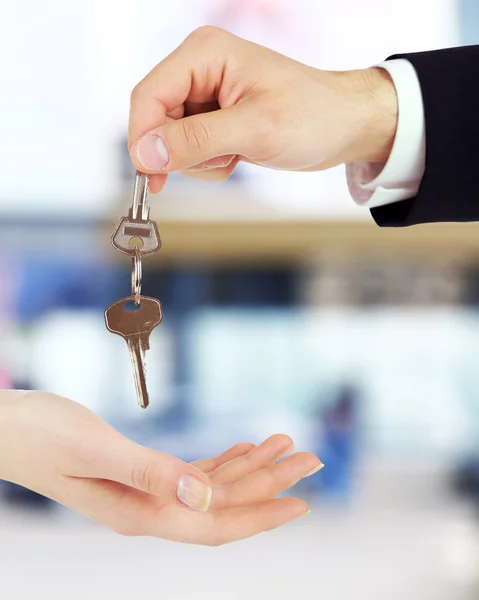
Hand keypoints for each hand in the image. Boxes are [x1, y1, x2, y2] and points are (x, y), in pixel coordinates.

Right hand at [0, 391, 321, 544]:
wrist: (8, 428)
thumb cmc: (41, 436)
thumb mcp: (94, 451)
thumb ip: (149, 474)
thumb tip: (202, 497)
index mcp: (140, 511)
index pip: (214, 522)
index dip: (261, 514)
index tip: (302, 501)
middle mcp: (149, 507)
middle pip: (223, 502)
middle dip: (270, 482)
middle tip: (310, 458)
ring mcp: (146, 491)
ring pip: (213, 485)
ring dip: (251, 467)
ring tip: (285, 444)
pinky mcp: (141, 472)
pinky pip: (194, 471)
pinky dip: (223, 459)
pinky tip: (243, 447)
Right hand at [128, 26, 397, 193]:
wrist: (343, 127)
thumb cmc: (313, 116)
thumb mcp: (254, 129)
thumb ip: (196, 140)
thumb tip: (146, 153)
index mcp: (204, 54)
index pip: (148, 96)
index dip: (144, 138)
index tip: (152, 175)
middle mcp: (199, 70)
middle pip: (156, 120)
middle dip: (182, 152)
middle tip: (221, 159)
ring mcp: (205, 96)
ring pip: (171, 142)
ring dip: (200, 161)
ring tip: (238, 153)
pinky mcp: (214, 119)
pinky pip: (190, 150)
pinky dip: (210, 163)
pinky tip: (238, 155)